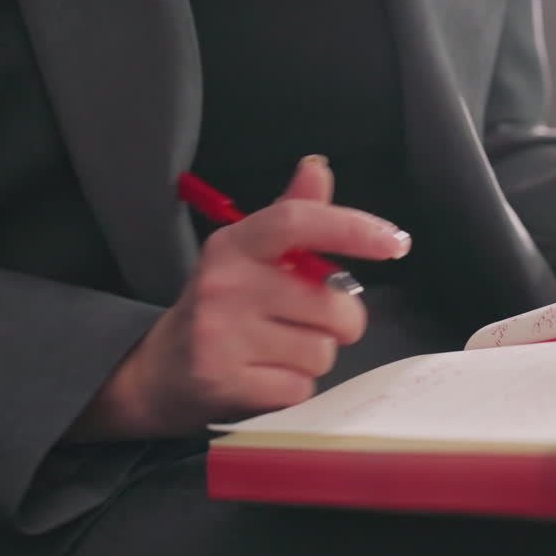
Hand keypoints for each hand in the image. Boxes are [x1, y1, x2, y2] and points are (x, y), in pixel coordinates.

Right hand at [69, 156, 411, 440]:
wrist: (160, 371)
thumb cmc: (220, 307)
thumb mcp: (247, 255)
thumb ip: (290, 216)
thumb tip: (317, 167)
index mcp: (233, 244)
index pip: (297, 222)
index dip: (352, 227)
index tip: (395, 242)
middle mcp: (224, 285)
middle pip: (331, 305)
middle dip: (338, 321)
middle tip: (309, 322)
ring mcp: (222, 336)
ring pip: (321, 351)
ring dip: (313, 355)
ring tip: (276, 349)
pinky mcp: (226, 383)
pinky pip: (301, 387)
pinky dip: (293, 386)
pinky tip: (264, 375)